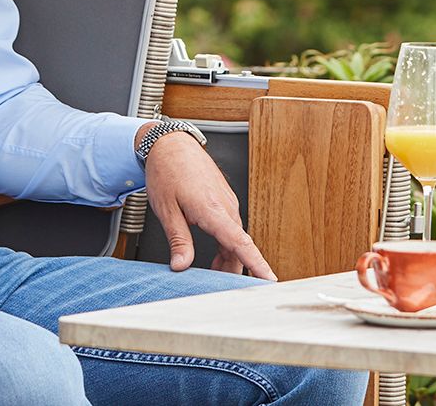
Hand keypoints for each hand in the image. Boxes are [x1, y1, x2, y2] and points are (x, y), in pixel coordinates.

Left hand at [141, 129, 275, 279]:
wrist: (170, 144)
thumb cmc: (167, 171)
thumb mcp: (166, 209)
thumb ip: (178, 239)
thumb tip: (181, 265)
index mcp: (212, 209)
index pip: (239, 242)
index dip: (256, 263)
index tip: (269, 279)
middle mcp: (225, 205)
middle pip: (238, 246)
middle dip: (234, 270)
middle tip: (221, 290)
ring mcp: (227, 202)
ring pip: (235, 238)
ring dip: (229, 258)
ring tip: (213, 274)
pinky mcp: (224, 200)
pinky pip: (231, 228)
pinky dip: (227, 245)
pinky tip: (215, 256)